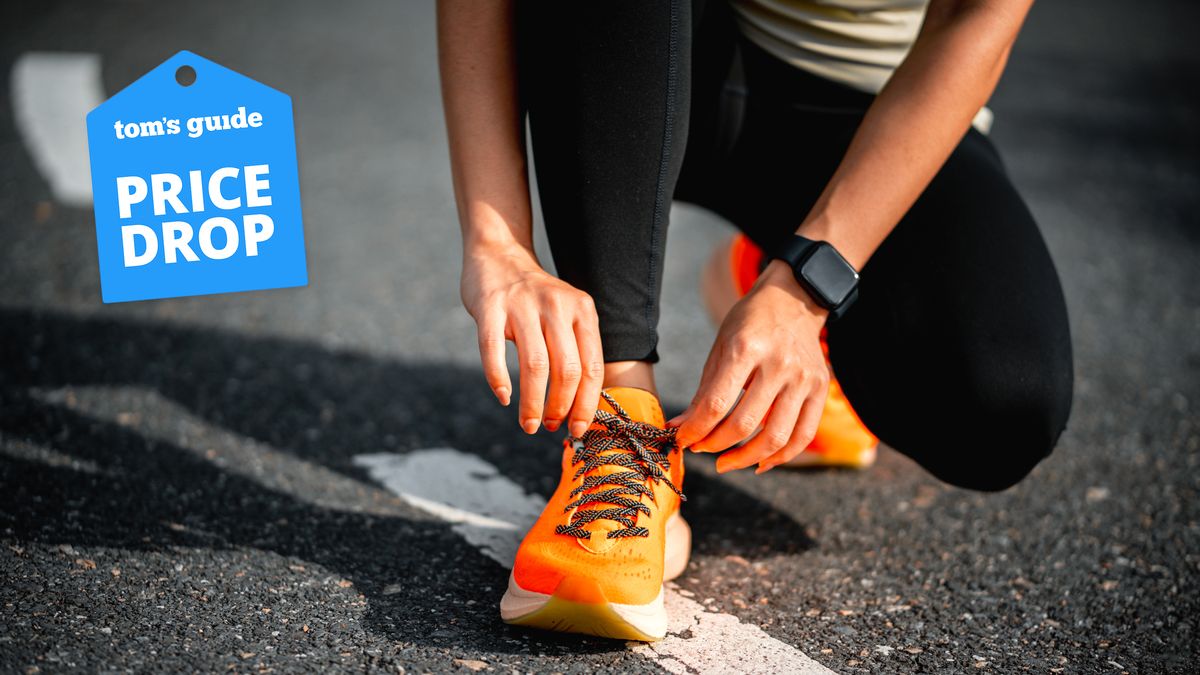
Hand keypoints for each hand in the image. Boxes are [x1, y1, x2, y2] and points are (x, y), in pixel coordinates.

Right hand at [460, 241, 603, 437]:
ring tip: (528, 424)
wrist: (498, 256)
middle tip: (549, 426)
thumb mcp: (567, 315)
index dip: (585, 404)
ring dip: (532, 403)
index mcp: (582, 311)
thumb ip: (576, 350)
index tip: (577, 428)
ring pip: (535, 365)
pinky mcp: (490, 306)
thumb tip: (580, 408)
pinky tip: (503, 397)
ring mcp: (522, 305)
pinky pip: (494, 349)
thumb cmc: (535, 300)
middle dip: (560, 407)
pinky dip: (498, 378)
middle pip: (567, 370)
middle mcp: (556, 306)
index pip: (591, 367)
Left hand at [669, 261, 829, 472]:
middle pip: (744, 424)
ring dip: (746, 459)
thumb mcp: (720, 348)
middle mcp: (779, 364)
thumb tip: (679, 429)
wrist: (794, 300)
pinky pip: (803, 435)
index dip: (695, 430)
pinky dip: (781, 457)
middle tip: (702, 450)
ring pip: (776, 437)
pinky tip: (760, 463)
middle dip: (716, 445)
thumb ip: (703, 392)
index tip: (683, 440)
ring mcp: (803, 378)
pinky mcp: (820, 388)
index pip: (716, 404)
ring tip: (727, 463)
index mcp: (746, 349)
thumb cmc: (749, 324)